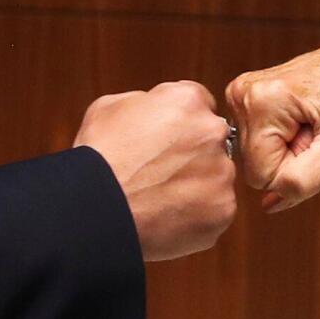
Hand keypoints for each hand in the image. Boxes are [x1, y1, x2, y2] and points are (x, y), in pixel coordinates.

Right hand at [74, 81, 237, 261]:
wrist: (96, 209)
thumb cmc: (98, 157)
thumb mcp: (111, 106)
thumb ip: (145, 101)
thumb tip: (155, 110)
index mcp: (189, 100)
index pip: (199, 104)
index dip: (179, 122)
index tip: (165, 140)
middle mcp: (213, 132)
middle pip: (211, 140)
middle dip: (193, 152)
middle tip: (161, 171)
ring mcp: (222, 172)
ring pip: (216, 176)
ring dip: (197, 185)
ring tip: (161, 198)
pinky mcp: (223, 209)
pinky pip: (215, 210)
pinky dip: (197, 216)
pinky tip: (169, 218)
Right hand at [225, 41, 319, 212]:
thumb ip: (303, 182)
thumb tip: (268, 204)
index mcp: (260, 101)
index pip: (259, 176)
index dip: (295, 168)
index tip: (319, 139)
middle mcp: (243, 92)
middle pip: (254, 165)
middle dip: (290, 157)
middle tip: (318, 131)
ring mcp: (242, 91)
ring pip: (255, 155)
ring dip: (288, 148)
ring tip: (313, 122)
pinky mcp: (247, 94)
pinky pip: (258, 140)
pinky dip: (283, 137)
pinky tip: (303, 117)